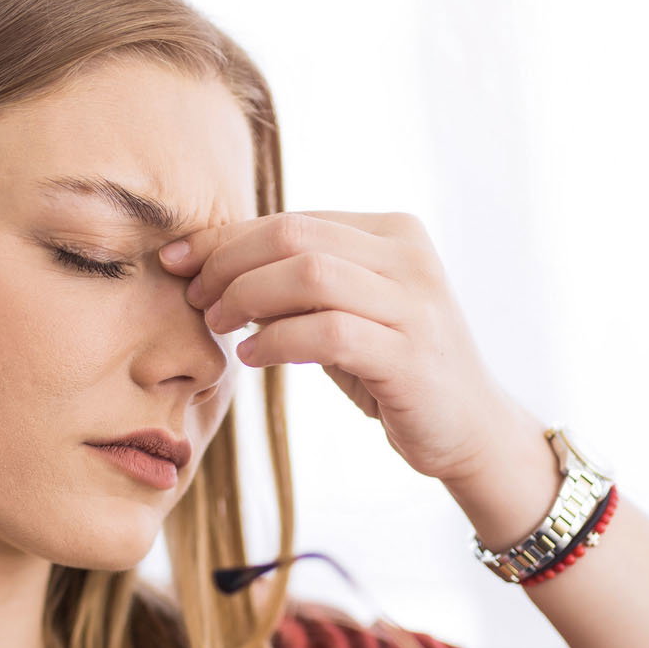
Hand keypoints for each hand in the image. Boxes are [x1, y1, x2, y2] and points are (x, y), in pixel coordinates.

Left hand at [162, 210, 510, 482]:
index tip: (179, 262)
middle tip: (198, 300)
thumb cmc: (394, 369)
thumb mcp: (348, 312)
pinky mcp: (410, 356)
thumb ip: (299, 283)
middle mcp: (409, 257)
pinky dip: (279, 339)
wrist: (469, 428)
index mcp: (393, 232)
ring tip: (221, 325)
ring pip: (309, 274)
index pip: (293, 218)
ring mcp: (414, 305)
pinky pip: (328, 332)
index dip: (226, 238)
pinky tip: (254, 356)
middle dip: (229, 264)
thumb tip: (212, 261)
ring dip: (248, 297)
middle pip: (294, 236)